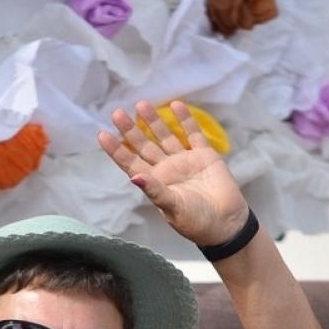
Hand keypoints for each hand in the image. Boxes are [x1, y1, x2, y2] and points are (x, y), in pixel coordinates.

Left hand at [98, 100, 249, 246]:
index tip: (102, 135)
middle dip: (131, 130)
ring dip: (154, 121)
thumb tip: (133, 177)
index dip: (117, 150)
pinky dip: (185, 120)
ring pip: (165, 136)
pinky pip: (193, 134)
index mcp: (155, 183)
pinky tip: (176, 105)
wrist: (226, 224)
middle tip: (117, 113)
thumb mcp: (173, 208)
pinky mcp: (204, 155)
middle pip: (144, 146)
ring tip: (142, 104)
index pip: (131, 163)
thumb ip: (155, 190)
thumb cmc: (196, 221)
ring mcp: (184, 160)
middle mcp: (166, 169)